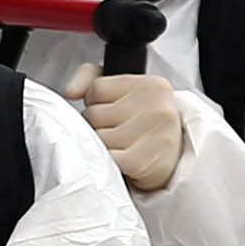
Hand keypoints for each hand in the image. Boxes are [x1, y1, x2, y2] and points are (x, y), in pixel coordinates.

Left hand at [76, 72, 185, 193]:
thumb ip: (92, 79)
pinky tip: (122, 164)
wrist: (174, 166)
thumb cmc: (145, 130)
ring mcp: (153, 133)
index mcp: (152, 84)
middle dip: (99, 127)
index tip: (115, 115)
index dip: (97, 104)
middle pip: (94, 114)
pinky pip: (104, 158)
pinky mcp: (142, 160)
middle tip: (119, 136)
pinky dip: (107, 164)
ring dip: (102, 147)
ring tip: (121, 150)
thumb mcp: (125, 95)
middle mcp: (157, 105)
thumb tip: (70, 91)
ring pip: (97, 138)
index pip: (96, 88)